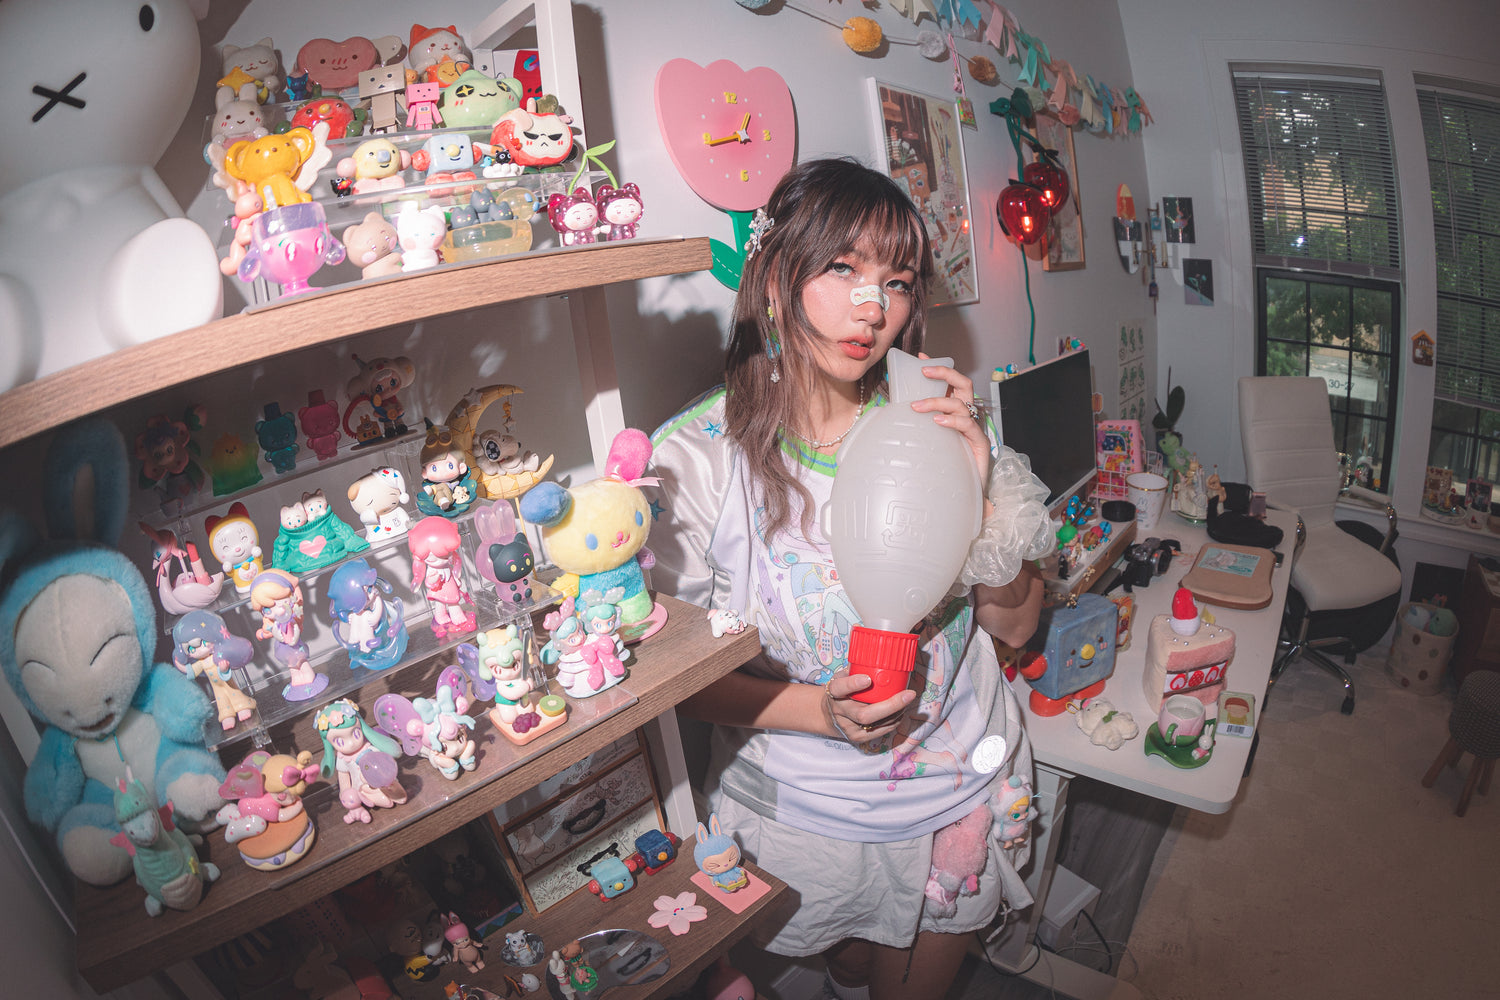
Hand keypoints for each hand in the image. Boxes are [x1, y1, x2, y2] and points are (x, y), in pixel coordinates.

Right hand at [822, 670, 914, 743]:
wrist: (828, 715)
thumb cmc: (842, 691)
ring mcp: (848, 727)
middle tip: (909, 694)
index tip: (868, 680)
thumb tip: (882, 655)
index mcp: (834, 692)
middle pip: (864, 714)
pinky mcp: (857, 738)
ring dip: (896, 712)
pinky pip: (879, 731)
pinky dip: (893, 721)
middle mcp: (839, 712)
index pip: (840, 688)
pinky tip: (900, 712)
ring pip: (875, 724)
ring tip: (907, 700)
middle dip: (890, 705)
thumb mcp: (843, 676)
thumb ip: (857, 668)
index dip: (853, 684)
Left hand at [910, 354, 990, 492]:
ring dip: (937, 401)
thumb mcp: (925, 439)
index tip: (920, 357)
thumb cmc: (941, 466)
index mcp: (955, 412)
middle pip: (963, 384)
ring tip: (916, 407)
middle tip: (924, 371)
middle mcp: (967, 416)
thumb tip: (888, 411)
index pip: (951, 383)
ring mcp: (975, 429)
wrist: (959, 494)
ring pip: (960, 404)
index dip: (938, 367)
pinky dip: (952, 421)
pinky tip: (938, 421)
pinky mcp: (980, 444)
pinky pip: (968, 425)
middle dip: (944, 372)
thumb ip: (915, 423)